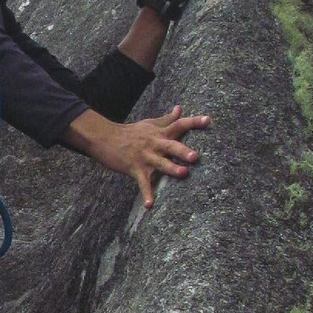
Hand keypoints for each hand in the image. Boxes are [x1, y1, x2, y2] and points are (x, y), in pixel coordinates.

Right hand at [62, 105, 211, 207]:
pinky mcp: (135, 169)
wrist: (105, 138)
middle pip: (171, 146)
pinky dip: (146, 194)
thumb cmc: (130, 132)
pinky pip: (142, 183)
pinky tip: (150, 205)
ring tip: (183, 174)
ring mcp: (145, 157)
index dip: (193, 122)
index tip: (208, 121)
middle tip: (195, 156)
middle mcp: (154, 144)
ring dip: (171, 169)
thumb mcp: (149, 123)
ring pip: (160, 163)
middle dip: (183, 151)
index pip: (179, 125)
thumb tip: (180, 108)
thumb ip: (167, 119)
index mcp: (160, 133)